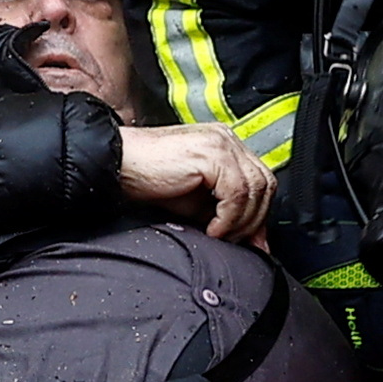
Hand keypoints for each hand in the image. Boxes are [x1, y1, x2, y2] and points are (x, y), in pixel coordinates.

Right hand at [114, 122, 271, 245]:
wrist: (118, 166)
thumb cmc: (147, 181)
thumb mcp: (195, 204)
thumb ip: (226, 215)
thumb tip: (254, 239)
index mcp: (224, 145)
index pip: (260, 180)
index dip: (259, 213)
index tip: (252, 239)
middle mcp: (226, 139)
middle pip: (264, 183)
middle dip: (255, 219)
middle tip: (237, 241)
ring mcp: (221, 143)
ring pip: (255, 189)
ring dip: (241, 221)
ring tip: (220, 235)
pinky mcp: (212, 153)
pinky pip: (237, 192)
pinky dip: (228, 217)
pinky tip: (212, 228)